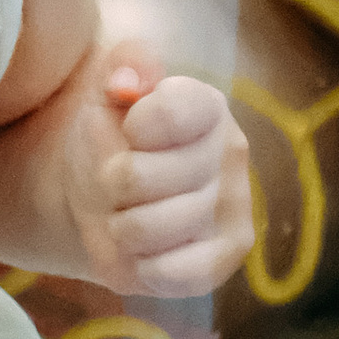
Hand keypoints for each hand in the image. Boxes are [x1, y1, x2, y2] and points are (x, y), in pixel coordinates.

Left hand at [65, 50, 252, 298]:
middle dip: (109, 183)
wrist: (106, 200)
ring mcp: (235, 207)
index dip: (128, 128)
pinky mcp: (228, 256)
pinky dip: (140, 265)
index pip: (166, 112)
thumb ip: (120, 65)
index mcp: (205, 105)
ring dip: (118, 225)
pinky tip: (145, 249)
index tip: (128, 130)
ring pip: (145, 227)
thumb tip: (127, 82)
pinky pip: (170, 272)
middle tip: (118, 181)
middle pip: (137, 177)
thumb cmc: (109, 139)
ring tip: (128, 212)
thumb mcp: (103, 92)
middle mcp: (231, 152)